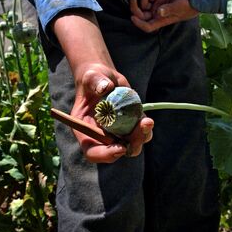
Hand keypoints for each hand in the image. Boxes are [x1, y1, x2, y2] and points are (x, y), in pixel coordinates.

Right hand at [52, 9, 153, 162]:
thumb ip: (95, 82)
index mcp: (85, 131)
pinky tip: (146, 118)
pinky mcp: (129, 127)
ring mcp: (116, 133)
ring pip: (131, 145)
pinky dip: (145, 129)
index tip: (120, 148)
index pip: (92, 152)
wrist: (105, 78)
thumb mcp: (91, 77)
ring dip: (141, 137)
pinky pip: (140, 134)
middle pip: (116, 151)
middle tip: (141, 128)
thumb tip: (106, 88)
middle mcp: (101, 136)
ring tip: (146, 121)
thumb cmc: (93, 78)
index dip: (105, 154)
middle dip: (131, 145)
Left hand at [129, 0, 198, 32]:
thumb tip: (159, 11)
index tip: (133, 17)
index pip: (147, 26)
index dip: (139, 24)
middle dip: (135, 7)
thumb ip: (169, 9)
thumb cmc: (189, 6)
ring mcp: (157, 6)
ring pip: (144, 4)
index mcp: (161, 21)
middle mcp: (157, 15)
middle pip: (141, 15)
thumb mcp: (179, 7)